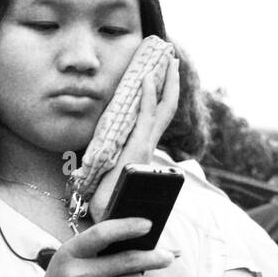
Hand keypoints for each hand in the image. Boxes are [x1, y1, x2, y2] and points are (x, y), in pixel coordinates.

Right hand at [20, 219, 174, 276]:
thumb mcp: (66, 262)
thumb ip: (95, 250)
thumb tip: (138, 240)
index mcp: (69, 254)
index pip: (102, 233)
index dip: (128, 226)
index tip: (148, 225)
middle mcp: (79, 275)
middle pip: (129, 260)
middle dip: (155, 256)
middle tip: (170, 255)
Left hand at [91, 53, 180, 214]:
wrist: (108, 219)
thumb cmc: (107, 200)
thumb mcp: (109, 173)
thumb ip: (113, 158)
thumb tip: (106, 149)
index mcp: (143, 149)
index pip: (157, 115)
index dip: (163, 93)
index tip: (162, 71)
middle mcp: (148, 146)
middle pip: (166, 108)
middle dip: (170, 81)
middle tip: (171, 58)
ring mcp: (145, 148)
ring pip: (160, 109)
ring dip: (163, 82)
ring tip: (165, 60)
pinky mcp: (136, 150)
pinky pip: (143, 118)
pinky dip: (146, 97)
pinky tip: (145, 79)